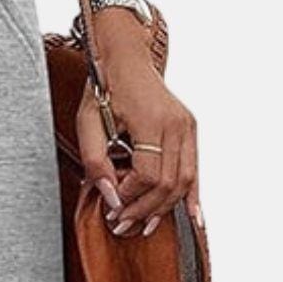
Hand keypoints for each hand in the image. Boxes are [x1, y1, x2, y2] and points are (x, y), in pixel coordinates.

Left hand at [75, 16, 201, 239]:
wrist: (125, 57)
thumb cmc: (104, 86)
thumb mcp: (87, 121)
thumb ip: (95, 160)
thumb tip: (110, 196)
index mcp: (152, 120)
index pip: (148, 175)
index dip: (130, 195)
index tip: (112, 205)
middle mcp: (176, 124)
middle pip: (169, 183)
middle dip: (145, 208)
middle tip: (122, 223)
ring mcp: (187, 126)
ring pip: (184, 180)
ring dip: (164, 207)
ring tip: (144, 224)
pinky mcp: (190, 129)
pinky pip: (194, 169)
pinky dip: (192, 195)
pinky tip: (192, 217)